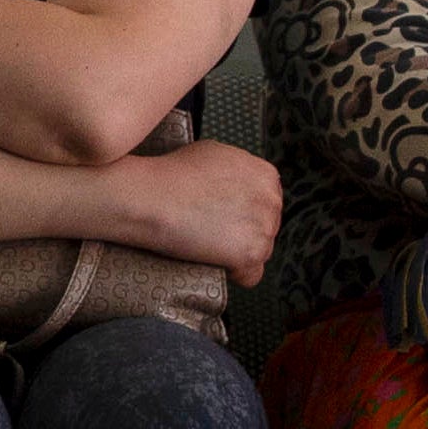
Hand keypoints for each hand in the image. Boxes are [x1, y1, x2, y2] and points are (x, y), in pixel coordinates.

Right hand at [115, 137, 284, 287]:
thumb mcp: (215, 153)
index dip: (243, 211)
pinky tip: (216, 262)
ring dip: (237, 252)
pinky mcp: (252, 253)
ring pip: (260, 251)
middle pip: (266, 227)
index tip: (224, 214)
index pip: (266, 202)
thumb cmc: (175, 175)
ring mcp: (264, 228)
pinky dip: (234, 273)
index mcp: (265, 175)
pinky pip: (251, 275)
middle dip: (243, 231)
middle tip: (213, 229)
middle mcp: (271, 200)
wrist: (156, 198)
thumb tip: (238, 182)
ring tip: (208, 243)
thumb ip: (238, 169)